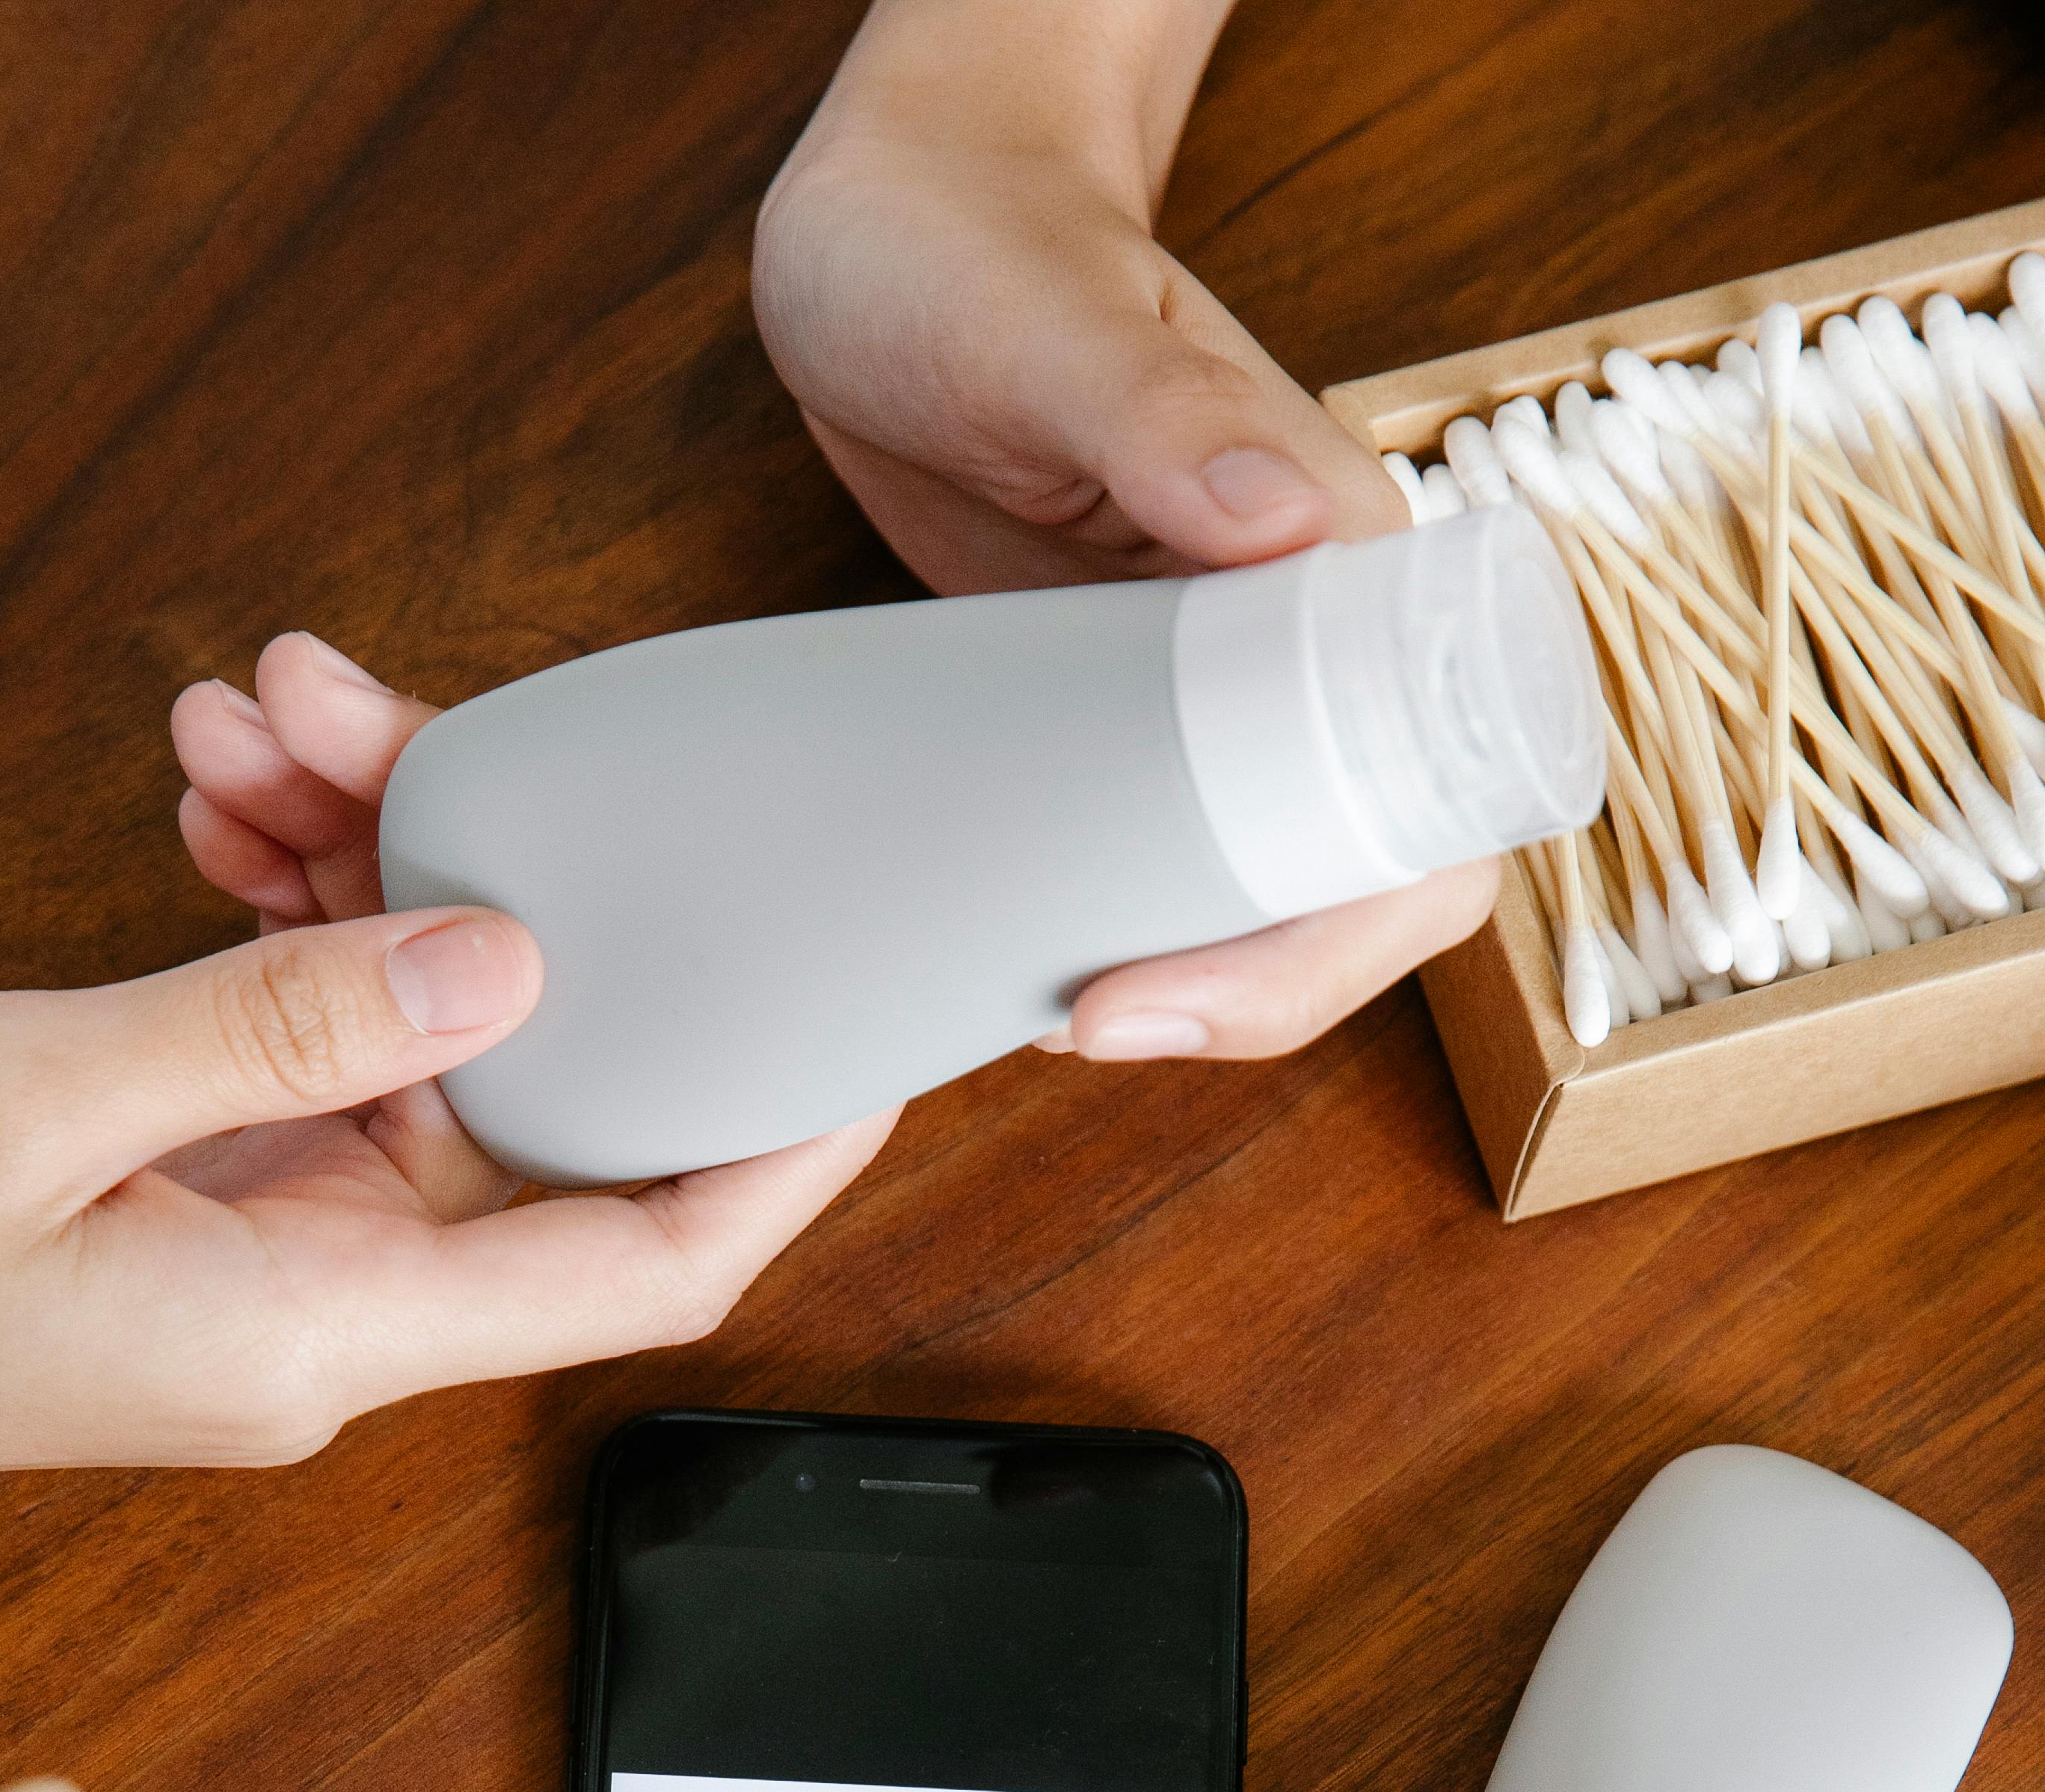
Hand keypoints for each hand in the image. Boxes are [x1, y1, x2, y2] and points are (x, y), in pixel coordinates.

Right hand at [0, 734, 890, 1520]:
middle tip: (405, 714)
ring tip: (264, 716)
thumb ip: (275, 1027)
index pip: (638, 1264)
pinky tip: (219, 805)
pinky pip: (285, 1048)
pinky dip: (271, 922)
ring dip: (356, 873)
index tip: (861, 1021)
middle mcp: (310, 1316)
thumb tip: (502, 961)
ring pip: (396, 1049)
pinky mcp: (167, 1204)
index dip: (773, 1149)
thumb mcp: (19, 1103)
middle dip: (507, 904)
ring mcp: (242, 1262)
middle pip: (520, 1113)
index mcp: (310, 1337)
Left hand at [751, 5, 1496, 1054]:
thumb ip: (1158, 415)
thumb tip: (1278, 516)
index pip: (1436, 803)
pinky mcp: (1139, 713)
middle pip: (1372, 885)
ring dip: (1200, 982)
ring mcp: (1227, 688)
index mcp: (1342, 551)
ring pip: (1282, 894)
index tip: (1172, 981)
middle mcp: (1314, 636)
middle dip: (1259, 990)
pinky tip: (1046, 971)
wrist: (896, 225)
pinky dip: (1139, 932)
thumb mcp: (1042, 327)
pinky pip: (1184, 860)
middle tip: (1091, 1026)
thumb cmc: (967, 238)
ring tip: (1063, 1015)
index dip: (1334, 930)